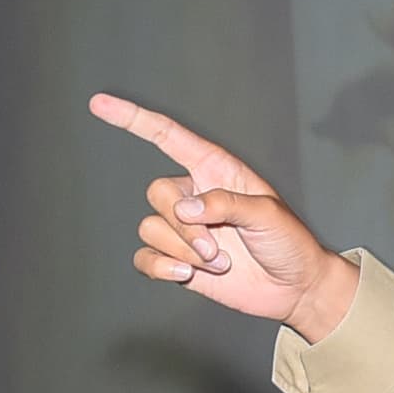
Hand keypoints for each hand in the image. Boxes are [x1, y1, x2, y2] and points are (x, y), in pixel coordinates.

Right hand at [88, 93, 356, 342]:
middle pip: (158, 193)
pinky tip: (188, 276)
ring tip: (220, 262)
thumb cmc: (289, 242)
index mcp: (215, 171)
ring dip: (184, 250)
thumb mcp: (267, 214)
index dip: (133, 119)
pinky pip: (145, 257)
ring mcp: (183, 229)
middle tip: (218, 248)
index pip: (167, 137)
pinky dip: (162, 268)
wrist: (294, 288)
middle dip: (185, 226)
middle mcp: (194, 195)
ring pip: (151, 228)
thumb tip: (184, 209)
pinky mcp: (177, 259)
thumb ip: (225, 204)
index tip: (99, 104)